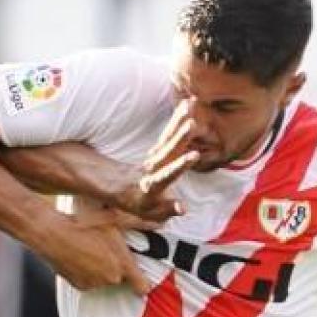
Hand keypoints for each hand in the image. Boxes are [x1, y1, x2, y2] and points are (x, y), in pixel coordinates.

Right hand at [37, 203, 154, 292]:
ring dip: (101, 270)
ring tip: (91, 250)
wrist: (54, 234)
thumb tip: (160, 222)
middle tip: (106, 250)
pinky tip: (80, 257)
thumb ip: (140, 223)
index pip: (143, 287)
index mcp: (122, 264)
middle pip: (120, 279)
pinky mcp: (80, 286)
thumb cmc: (85, 224)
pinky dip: (87, 273)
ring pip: (104, 280)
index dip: (143, 283)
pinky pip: (89, 282)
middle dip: (117, 268)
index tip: (141, 279)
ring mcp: (94, 284)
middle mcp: (110, 278)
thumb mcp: (115, 218)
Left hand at [111, 106, 199, 222]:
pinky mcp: (158, 148)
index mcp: (152, 184)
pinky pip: (169, 132)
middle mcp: (153, 167)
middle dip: (180, 136)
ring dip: (179, 120)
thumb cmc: (142, 205)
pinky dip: (177, 118)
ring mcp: (155, 155)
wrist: (122, 189)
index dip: (180, 166)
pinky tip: (187, 104)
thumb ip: (168, 210)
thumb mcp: (153, 213)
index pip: (167, 175)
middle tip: (192, 122)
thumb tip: (184, 208)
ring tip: (192, 102)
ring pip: (168, 136)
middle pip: (167, 150)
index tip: (194, 155)